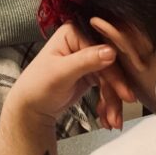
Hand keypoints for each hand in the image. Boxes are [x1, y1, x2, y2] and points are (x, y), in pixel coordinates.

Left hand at [6, 23, 134, 130]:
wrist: (30, 108)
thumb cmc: (37, 86)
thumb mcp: (61, 73)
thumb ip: (86, 61)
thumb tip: (111, 51)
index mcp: (73, 33)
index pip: (102, 50)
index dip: (115, 72)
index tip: (125, 91)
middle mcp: (82, 42)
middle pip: (109, 66)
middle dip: (116, 91)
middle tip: (124, 108)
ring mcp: (88, 59)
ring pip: (111, 79)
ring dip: (113, 102)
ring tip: (113, 121)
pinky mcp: (91, 74)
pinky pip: (107, 88)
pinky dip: (108, 104)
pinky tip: (107, 117)